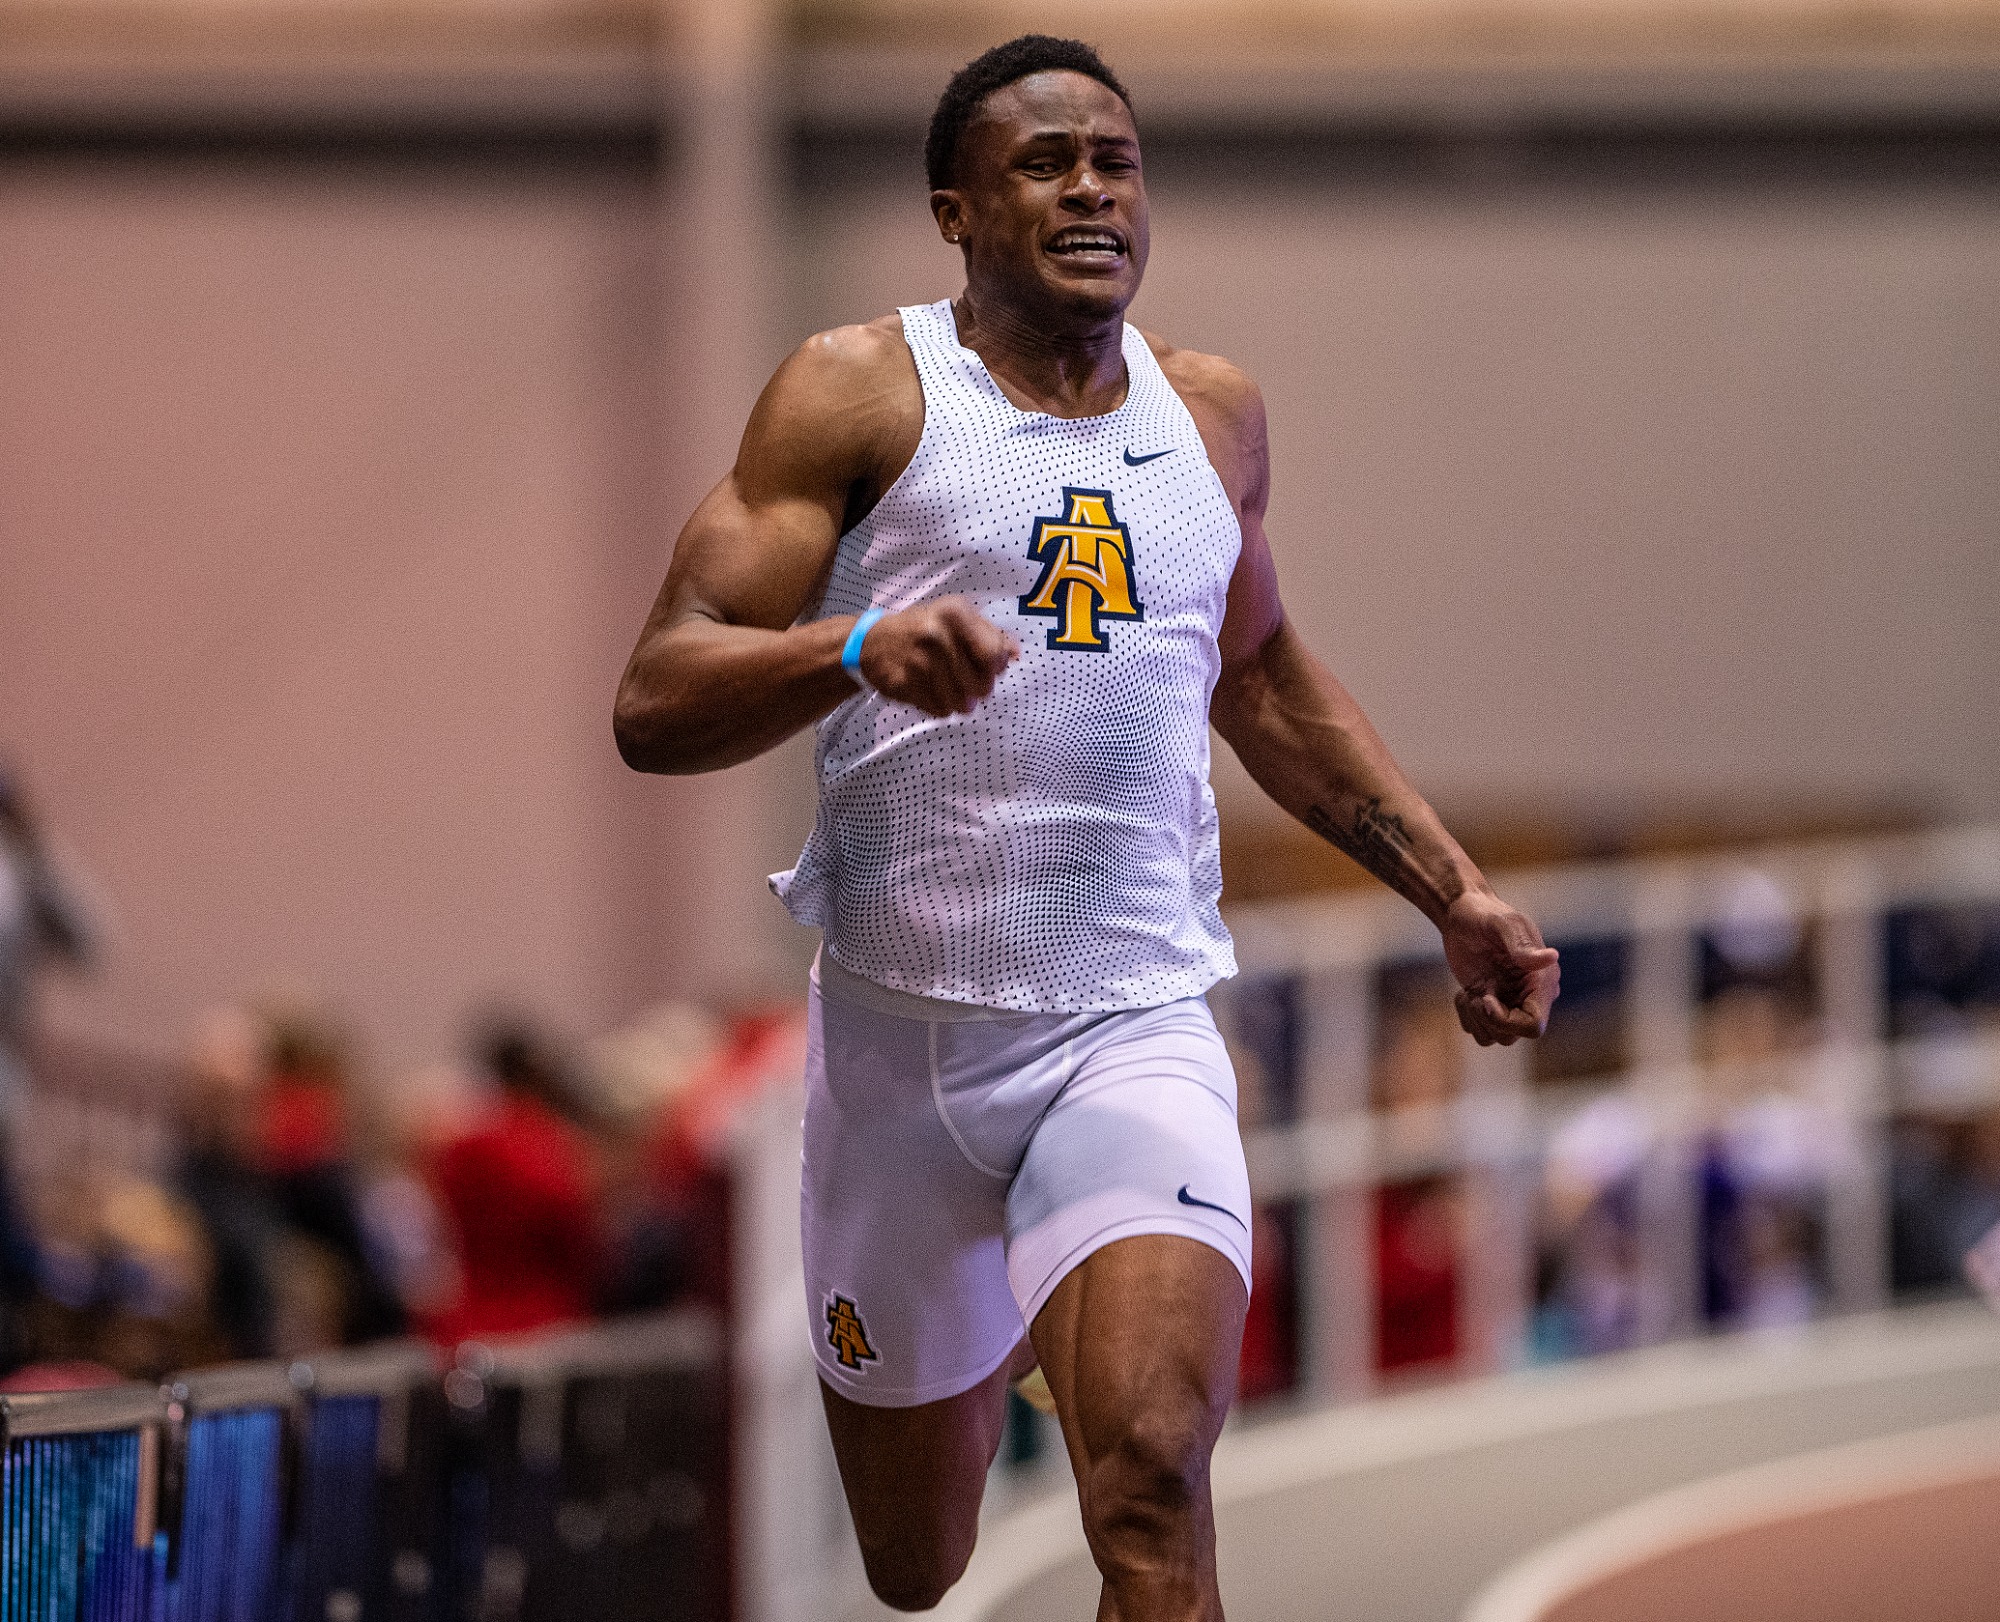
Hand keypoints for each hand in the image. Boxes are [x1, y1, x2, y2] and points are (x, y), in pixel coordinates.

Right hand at [859, 597, 1018, 716]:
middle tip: (967, 681)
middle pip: (982, 685)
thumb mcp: (956, 618)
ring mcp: (919, 660)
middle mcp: (937, 634)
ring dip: (960, 702)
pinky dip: (940, 706)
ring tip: (950, 688)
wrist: (871, 641)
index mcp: (955, 613)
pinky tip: (930, 691)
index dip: (995, 667)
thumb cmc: (923, 628)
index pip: (994, 654)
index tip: (986, 666)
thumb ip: (990, 633)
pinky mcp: (904, 683)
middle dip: (978, 689)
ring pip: (961, 703)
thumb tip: (1016, 653)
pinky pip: (939, 710)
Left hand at [1441, 890, 1559, 1046]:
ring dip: (1476, 1020)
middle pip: (1513, 1036)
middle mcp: (1530, 995)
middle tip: (1475, 995)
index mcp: (1541, 980)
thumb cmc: (1482, 913)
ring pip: (1497, 1038)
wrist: (1460, 913)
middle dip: (1487, 1020)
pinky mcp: (1490, 1004)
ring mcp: (1509, 1002)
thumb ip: (1521, 945)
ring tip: (1468, 994)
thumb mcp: (1500, 924)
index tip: (1485, 999)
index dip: (1507, 1022)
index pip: (1534, 1026)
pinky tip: (1464, 993)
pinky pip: (1481, 1031)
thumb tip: (1552, 957)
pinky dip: (1467, 1019)